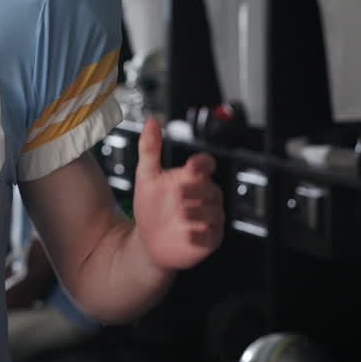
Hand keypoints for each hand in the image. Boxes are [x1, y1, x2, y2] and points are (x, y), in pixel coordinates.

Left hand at [131, 118, 223, 269]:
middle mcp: (204, 197)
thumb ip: (150, 148)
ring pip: (214, 212)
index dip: (202, 163)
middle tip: (178, 192)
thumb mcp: (146, 175)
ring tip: (181, 213)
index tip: (191, 165)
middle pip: (212, 188)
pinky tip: (187, 234)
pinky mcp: (209, 239)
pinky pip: (211, 237)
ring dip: (199, 212)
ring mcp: (209, 219)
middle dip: (197, 189)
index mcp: (192, 178)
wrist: (148, 240)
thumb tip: (151, 121)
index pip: (206, 164)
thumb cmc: (151, 206)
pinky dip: (201, 235)